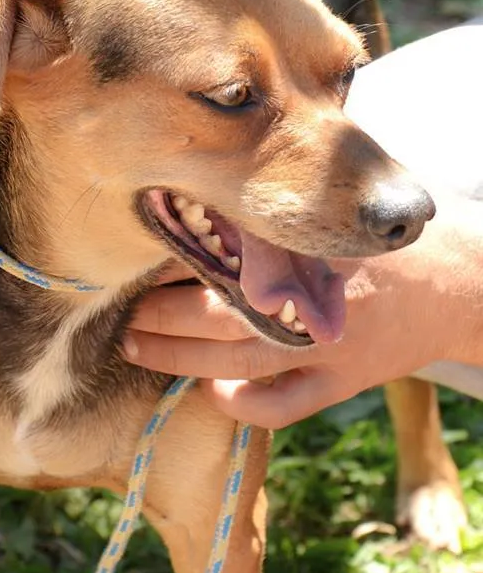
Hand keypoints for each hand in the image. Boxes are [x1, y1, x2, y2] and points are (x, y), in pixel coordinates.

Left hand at [124, 193, 481, 428]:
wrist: (461, 282)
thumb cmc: (391, 234)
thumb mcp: (347, 195)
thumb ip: (291, 193)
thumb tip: (218, 165)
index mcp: (312, 249)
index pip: (228, 254)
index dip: (176, 260)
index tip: (140, 254)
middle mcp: (314, 301)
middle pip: (217, 315)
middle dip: (160, 316)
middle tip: (123, 310)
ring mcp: (326, 347)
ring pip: (235, 364)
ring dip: (177, 358)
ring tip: (137, 346)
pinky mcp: (342, 382)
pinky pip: (283, 407)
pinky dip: (243, 406)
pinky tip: (212, 392)